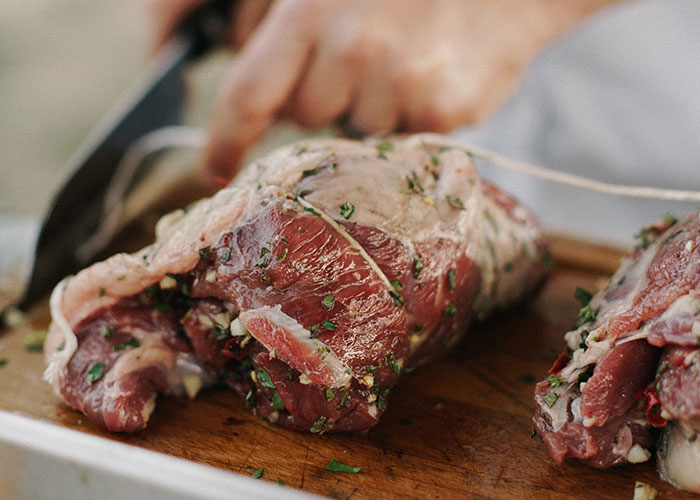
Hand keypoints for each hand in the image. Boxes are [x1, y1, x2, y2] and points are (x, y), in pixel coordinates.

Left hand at [150, 0, 616, 183]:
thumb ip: (281, 26)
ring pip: (354, 135)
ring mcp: (399, 84)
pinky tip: (431, 80)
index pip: (248, 95)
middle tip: (362, 57)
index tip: (215, 170)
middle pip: (304, 117)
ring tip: (404, 62)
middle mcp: (352, 48)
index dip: (225, 142)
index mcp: (311, 10)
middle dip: (321, 97)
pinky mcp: (440, 113)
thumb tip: (246, 83)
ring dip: (370, 108)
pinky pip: (400, 144)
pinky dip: (409, 121)